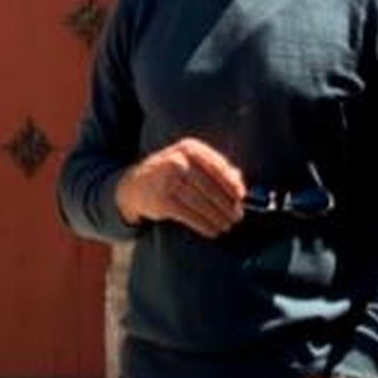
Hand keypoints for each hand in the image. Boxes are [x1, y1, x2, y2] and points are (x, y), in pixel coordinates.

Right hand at [116, 138, 244, 237]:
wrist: (135, 184)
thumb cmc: (171, 173)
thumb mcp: (191, 162)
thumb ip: (216, 169)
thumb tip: (240, 185)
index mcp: (189, 148)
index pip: (217, 165)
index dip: (231, 183)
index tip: (241, 196)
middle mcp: (177, 160)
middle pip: (210, 186)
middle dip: (227, 204)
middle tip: (237, 216)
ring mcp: (167, 180)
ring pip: (201, 202)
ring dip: (217, 217)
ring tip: (227, 225)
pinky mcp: (162, 200)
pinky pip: (189, 215)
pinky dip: (204, 225)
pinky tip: (212, 230)